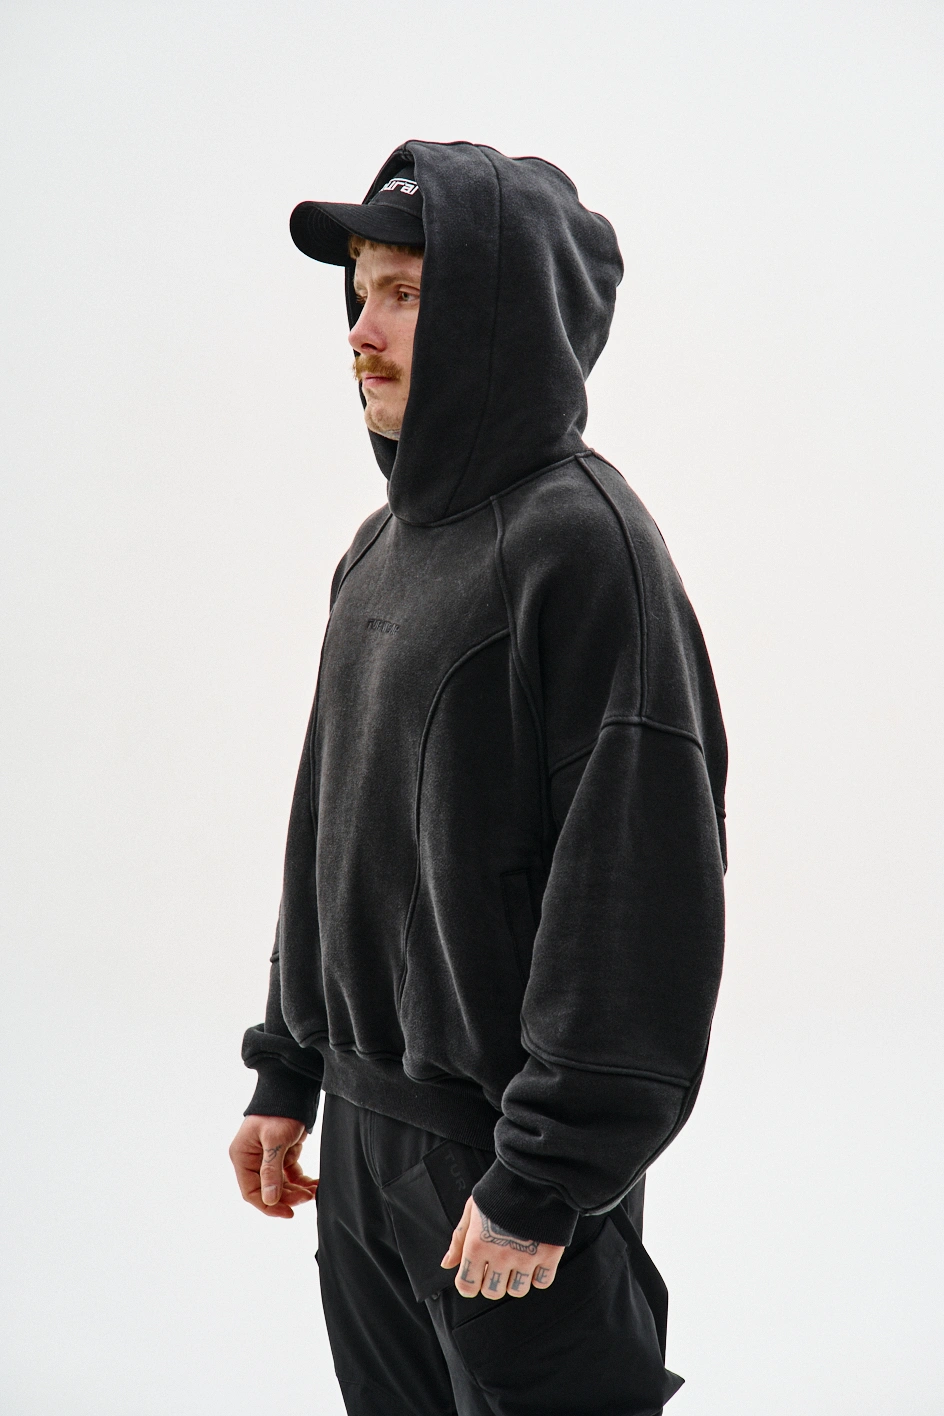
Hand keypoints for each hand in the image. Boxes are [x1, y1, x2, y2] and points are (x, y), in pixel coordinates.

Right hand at [228, 1115, 318, 1218]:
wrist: (293, 1090)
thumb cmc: (279, 1111)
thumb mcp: (275, 1141)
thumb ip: (271, 1171)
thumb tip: (269, 1200)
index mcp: (242, 1157)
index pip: (251, 1191)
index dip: (269, 1205)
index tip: (288, 1212)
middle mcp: (252, 1159)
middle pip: (268, 1190)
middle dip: (288, 1196)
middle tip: (307, 1197)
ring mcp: (267, 1158)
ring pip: (281, 1184)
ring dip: (297, 1190)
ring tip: (313, 1191)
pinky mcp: (281, 1154)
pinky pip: (290, 1174)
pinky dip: (301, 1181)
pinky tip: (314, 1184)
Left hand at [441, 1196, 564, 1300]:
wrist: (535, 1173)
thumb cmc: (499, 1189)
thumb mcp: (472, 1209)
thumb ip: (459, 1239)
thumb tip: (447, 1264)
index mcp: (477, 1245)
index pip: (467, 1286)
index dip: (469, 1283)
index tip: (475, 1276)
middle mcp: (500, 1256)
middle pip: (492, 1292)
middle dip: (492, 1280)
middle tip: (498, 1261)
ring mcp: (526, 1257)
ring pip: (517, 1290)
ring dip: (516, 1279)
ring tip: (517, 1257)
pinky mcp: (549, 1255)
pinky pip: (542, 1282)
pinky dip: (538, 1274)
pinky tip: (535, 1257)